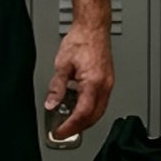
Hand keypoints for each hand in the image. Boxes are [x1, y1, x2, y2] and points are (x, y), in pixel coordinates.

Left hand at [43, 24, 112, 142]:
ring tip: (69, 123)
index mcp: (93, 83)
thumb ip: (57, 87)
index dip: (70, 127)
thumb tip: (51, 104)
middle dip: (78, 128)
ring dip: (85, 120)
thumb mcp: (62, 65)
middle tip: (64, 132)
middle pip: (93, 117)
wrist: (93, 27)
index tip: (60, 132)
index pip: (82, 114)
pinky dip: (90, 110)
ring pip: (99, 111)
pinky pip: (101, 102)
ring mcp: (108, 84)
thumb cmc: (81, 40)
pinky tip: (79, 108)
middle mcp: (104, 85)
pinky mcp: (108, 80)